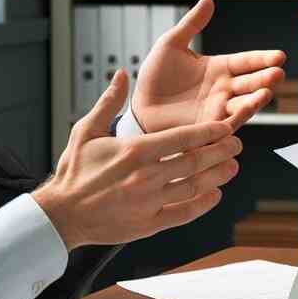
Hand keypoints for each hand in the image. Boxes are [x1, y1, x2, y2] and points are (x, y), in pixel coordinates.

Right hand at [33, 70, 241, 249]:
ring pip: (195, 186)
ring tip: (232, 166)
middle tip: (236, 144)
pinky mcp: (149, 223)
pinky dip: (203, 204)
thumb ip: (109, 103)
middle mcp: (146, 176)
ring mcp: (149, 201)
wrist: (61, 214)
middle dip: (221, 151)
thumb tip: (121, 74)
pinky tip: (214, 194)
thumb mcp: (86, 131)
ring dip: (217, 176)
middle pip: (195, 161)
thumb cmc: (74, 172)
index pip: (183, 138)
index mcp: (134, 151)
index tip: (226, 126)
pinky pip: (184, 213)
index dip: (209, 131)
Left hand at [132, 0, 285, 132]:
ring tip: (266, 93)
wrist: (139, 106)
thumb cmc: (155, 76)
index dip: (263, 59)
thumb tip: (208, 0)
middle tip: (277, 73)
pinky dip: (238, 118)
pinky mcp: (208, 126)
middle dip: (265, 79)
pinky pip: (227, 123)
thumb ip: (191, 24)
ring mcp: (218, 109)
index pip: (246, 61)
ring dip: (256, 100)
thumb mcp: (171, 44)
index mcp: (219, 68)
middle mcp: (224, 89)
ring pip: (243, 104)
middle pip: (250, 83)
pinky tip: (245, 111)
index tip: (279, 56)